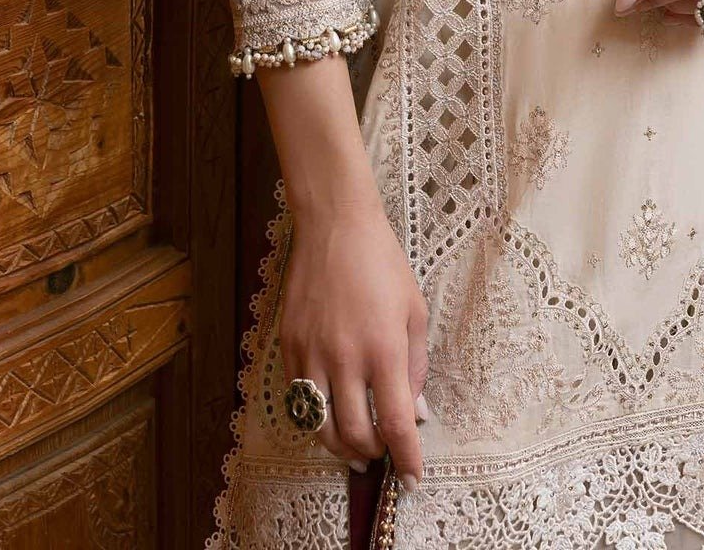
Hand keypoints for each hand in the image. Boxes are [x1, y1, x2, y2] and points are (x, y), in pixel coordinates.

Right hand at [280, 187, 428, 486]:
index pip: (394, 423)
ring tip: (355, 447)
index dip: (406, 457)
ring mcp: (311, 353)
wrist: (335, 225)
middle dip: (373, 455)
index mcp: (383, 349)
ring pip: (320, 427)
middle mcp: (344, 357)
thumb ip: (415, 366)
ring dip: (340, 447)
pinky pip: (299, 399)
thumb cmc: (382, 263)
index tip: (412, 476)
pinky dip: (316, 416)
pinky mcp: (288, 346)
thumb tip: (415, 412)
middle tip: (384, 455)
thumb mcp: (414, 310)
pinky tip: (330, 412)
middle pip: (354, 435)